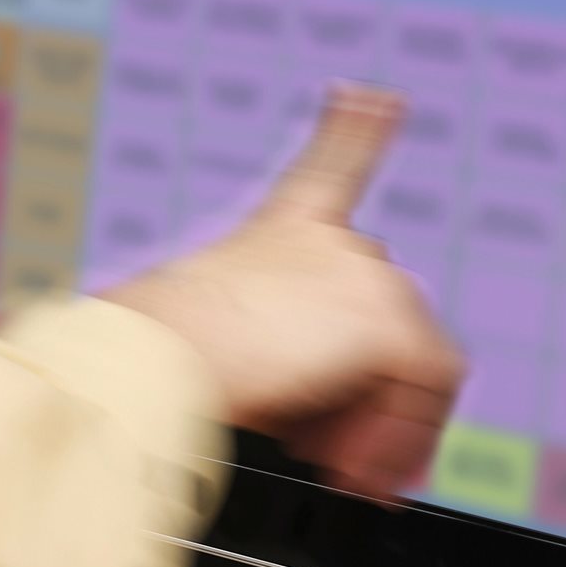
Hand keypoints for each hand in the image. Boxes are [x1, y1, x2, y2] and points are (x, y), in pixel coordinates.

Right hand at [104, 83, 466, 500]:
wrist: (142, 369)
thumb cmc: (151, 374)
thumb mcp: (222, 355)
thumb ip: (282, 367)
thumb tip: (317, 428)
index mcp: (280, 233)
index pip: (332, 165)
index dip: (358, 127)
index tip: (380, 95)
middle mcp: (328, 241)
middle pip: (389, 321)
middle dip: (372, 397)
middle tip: (330, 455)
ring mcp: (363, 274)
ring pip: (415, 365)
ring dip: (383, 427)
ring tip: (337, 470)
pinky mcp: (384, 322)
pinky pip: (424, 392)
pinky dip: (399, 437)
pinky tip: (355, 471)